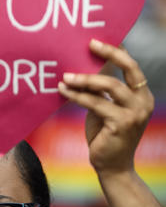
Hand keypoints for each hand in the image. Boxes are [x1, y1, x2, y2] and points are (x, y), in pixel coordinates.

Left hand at [58, 39, 153, 175]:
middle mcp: (143, 101)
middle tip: (89, 44)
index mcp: (142, 95)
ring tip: (65, 76)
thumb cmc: (105, 135)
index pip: (132, 66)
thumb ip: (102, 90)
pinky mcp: (121, 123)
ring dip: (84, 79)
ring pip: (109, 85)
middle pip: (128, 68)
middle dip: (109, 53)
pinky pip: (95, 103)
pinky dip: (77, 95)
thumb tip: (87, 66)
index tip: (97, 40)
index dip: (117, 51)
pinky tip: (63, 91)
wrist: (112, 166)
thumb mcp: (105, 108)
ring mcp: (135, 112)